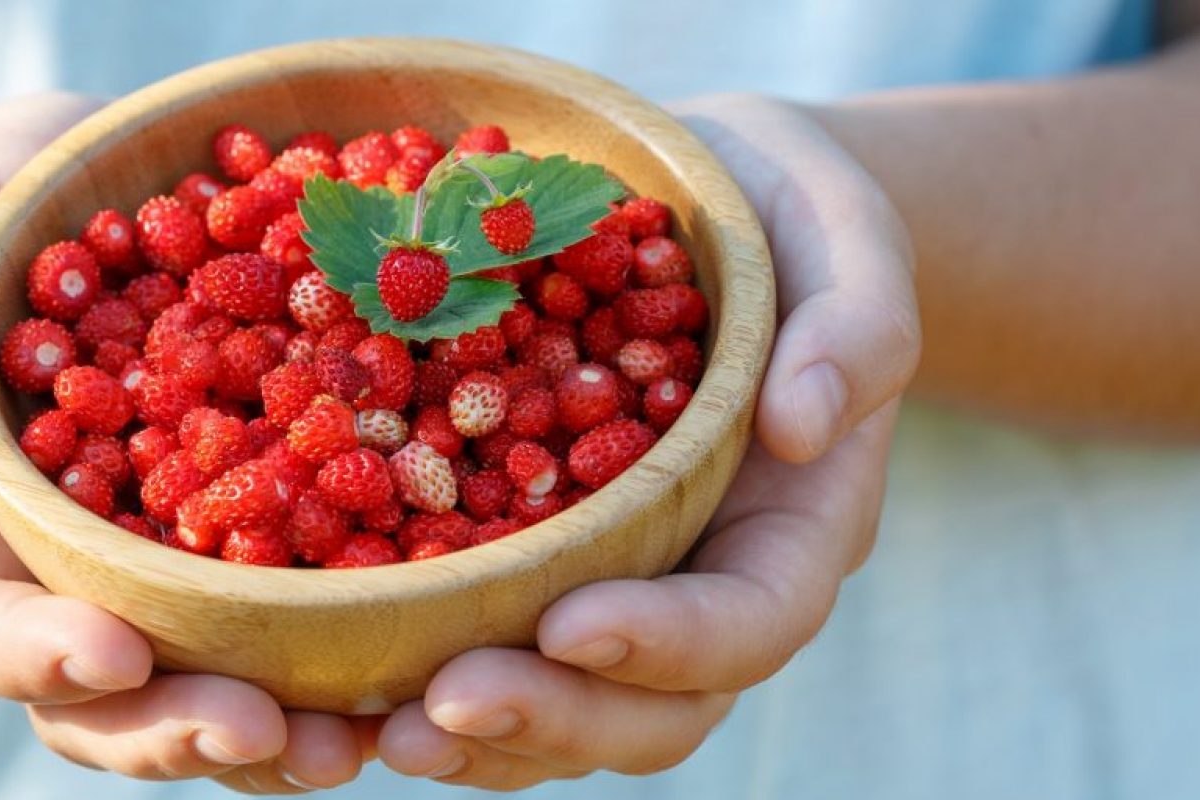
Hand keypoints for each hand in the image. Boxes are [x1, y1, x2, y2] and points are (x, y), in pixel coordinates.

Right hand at [0, 93, 364, 792]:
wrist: (87, 205)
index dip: (38, 655)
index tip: (118, 649)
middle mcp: (74, 573)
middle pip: (106, 697)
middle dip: (179, 729)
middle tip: (268, 732)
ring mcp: (172, 567)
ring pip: (209, 683)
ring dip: (278, 732)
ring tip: (358, 738)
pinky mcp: (262, 534)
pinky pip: (300, 608)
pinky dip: (351, 645)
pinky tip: (423, 651)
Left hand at [376, 94, 920, 788]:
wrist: (710, 210)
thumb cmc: (786, 221)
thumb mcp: (845, 238)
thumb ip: (856, 327)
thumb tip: (802, 426)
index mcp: (794, 525)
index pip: (752, 620)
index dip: (668, 643)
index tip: (569, 626)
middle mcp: (706, 582)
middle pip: (652, 707)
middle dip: (550, 718)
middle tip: (440, 708)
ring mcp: (623, 584)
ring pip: (567, 706)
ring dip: (479, 736)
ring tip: (382, 728)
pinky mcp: (541, 560)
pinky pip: (493, 645)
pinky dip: (424, 676)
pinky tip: (343, 683)